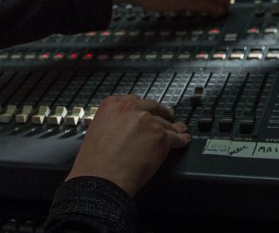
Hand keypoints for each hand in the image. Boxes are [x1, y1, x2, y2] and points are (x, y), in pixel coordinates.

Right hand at [67, 95, 188, 195]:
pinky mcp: (161, 137)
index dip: (142, 108)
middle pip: (152, 106)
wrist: (102, 178)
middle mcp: (131, 108)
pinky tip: (184, 141)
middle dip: (160, 112)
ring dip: (173, 128)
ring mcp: (148, 121)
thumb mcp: (97, 130)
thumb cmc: (94, 162)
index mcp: (112, 105)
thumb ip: (112, 123)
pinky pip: (176, 137)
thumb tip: (122, 129)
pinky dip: (181, 140)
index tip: (146, 112)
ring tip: (179, 131)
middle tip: (166, 116)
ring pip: (165, 123)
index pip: (133, 101)